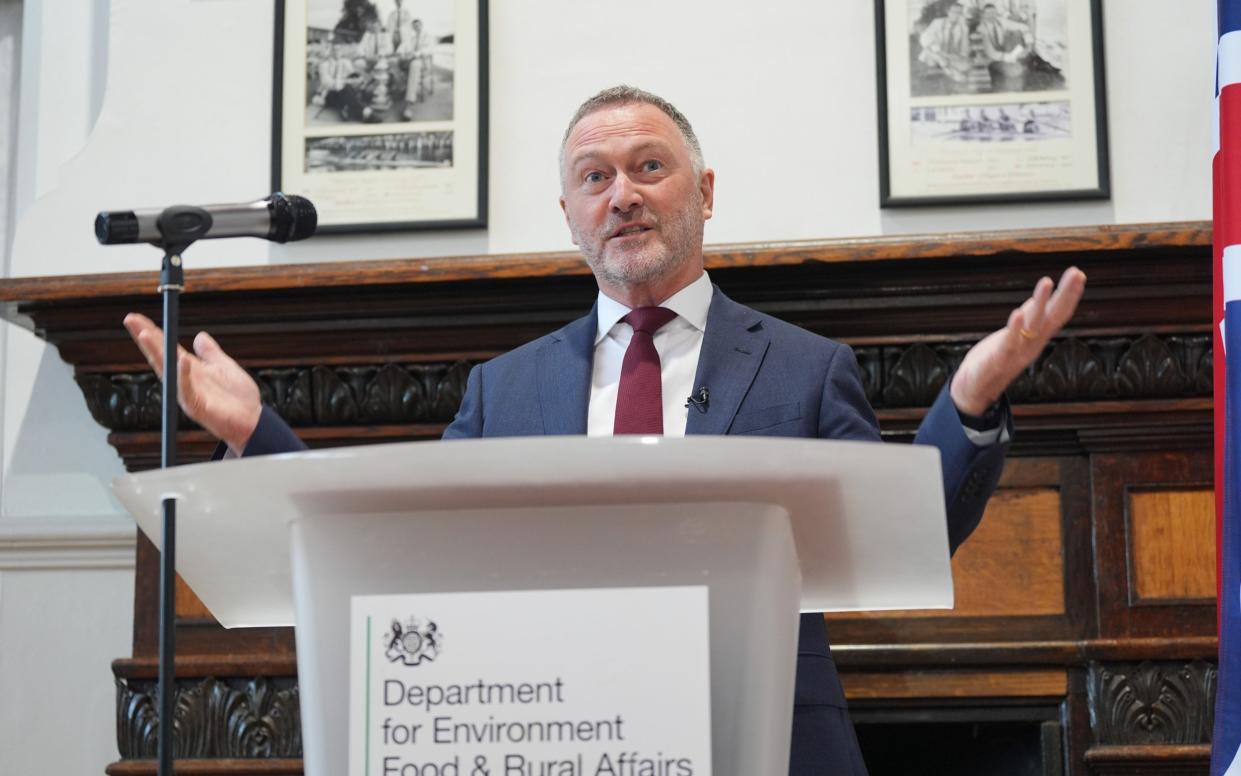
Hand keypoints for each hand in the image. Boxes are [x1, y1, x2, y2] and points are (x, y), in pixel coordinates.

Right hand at [123, 313, 262, 454]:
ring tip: (146, 334)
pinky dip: (184, 376)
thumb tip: (200, 336)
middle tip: (131, 320)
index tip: (137, 318)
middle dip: (146, 338)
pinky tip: (182, 360)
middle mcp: (185, 381)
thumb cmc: (238, 398)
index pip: (167, 348)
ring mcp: (188, 395)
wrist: (253, 421)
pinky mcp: (198, 408)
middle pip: (161, 356)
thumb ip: (210, 353)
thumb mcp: (224, 367)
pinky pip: (188, 390)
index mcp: (191, 370)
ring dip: (156, 353)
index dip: (153, 332)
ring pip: (168, 372)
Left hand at [950, 267, 1086, 415]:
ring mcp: (1017, 352)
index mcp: (1037, 338)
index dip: (1070, 295)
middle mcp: (1032, 344)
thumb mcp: (1017, 334)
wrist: (977, 390)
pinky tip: (1018, 313)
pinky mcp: (999, 360)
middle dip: (1065, 294)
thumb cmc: (997, 359)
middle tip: (1077, 273)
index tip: (1079, 274)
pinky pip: (1009, 343)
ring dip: (1040, 303)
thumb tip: (1039, 298)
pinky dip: (1015, 328)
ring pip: (1032, 325)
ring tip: (1047, 281)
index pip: (1058, 314)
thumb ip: (1028, 318)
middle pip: (1052, 316)